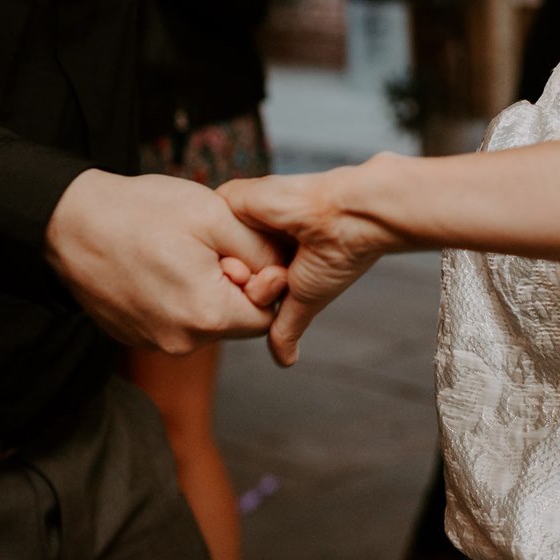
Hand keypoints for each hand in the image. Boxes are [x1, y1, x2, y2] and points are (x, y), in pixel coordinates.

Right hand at [45, 169, 288, 354]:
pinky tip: (156, 264)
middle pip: (234, 321)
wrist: (70, 221)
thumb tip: (283, 274)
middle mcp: (180, 342)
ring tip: (176, 252)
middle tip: (205, 247)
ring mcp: (153, 342)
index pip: (267, 316)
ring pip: (203, 321)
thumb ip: (260, 250)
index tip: (236, 250)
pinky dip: (174, 296)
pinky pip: (172, 321)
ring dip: (203, 290)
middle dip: (232, 285)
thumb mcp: (215, 217)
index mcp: (207, 317)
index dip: (261, 281)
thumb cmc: (142, 212)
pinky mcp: (132, 336)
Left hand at [219, 161, 399, 366]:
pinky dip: (230, 248)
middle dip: (245, 286)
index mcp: (274, 252)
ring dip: (241, 270)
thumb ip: (287, 325)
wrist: (346, 218)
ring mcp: (246, 215)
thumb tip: (286, 362)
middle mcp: (258, 233)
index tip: (281, 289)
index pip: (242, 283)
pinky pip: (212, 230)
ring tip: (275, 265)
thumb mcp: (307, 299)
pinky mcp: (236, 198)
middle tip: (280, 279)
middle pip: (226, 271)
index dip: (254, 296)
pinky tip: (256, 249)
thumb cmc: (338, 257)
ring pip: (218, 255)